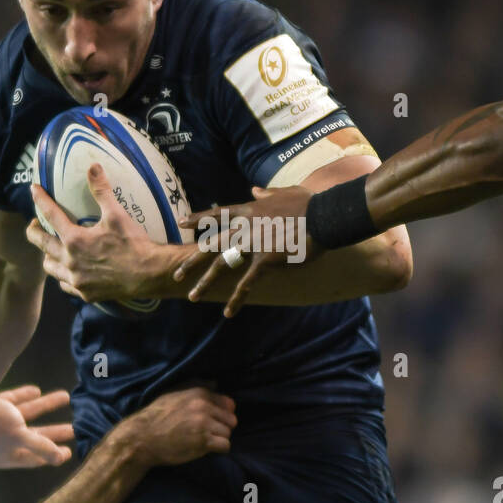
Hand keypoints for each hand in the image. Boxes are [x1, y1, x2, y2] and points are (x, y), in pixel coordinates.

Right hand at [0, 385, 74, 467]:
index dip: (51, 455)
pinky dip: (26, 396)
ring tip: (66, 396)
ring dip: (46, 405)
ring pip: (27, 415)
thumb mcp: (22, 437)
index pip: (32, 459)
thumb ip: (42, 447)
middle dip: (54, 431)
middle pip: (33, 437)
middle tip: (74, 428)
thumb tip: (60, 459)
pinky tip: (37, 391)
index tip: (69, 451)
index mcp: (2, 457)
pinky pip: (13, 401)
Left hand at [26, 164, 165, 303]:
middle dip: (34, 232)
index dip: (40, 200)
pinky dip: (64, 277)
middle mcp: (70, 261)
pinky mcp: (86, 293)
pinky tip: (69, 273)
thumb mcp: (117, 214)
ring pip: (51, 267)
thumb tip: (93, 166)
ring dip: (48, 256)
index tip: (34, 190)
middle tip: (34, 225)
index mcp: (74, 239)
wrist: (148, 274)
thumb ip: (101, 191)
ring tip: (50, 250)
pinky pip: (66, 285)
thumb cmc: (132, 244)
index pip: (50, 215)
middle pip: (42, 244)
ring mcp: (77, 279)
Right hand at [115, 386, 236, 466]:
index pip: (228, 403)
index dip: (221, 414)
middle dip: (221, 427)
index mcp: (199, 392)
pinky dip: (218, 449)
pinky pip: (225, 446)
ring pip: (228, 433)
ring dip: (218, 439)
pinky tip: (205, 448)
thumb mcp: (174, 392)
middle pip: (231, 419)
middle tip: (206, 432)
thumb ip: (197, 385)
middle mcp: (204, 406)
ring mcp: (205, 424)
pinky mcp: (203, 442)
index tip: (210, 421)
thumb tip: (216, 383)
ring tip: (203, 440)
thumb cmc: (156, 415)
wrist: (142, 438)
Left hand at [173, 185, 319, 317]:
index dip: (198, 219)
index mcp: (249, 210)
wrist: (324, 215)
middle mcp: (245, 227)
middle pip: (211, 245)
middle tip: (177, 274)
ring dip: (205, 282)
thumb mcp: (284, 193)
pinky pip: (246, 283)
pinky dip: (236, 299)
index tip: (181, 224)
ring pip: (221, 265)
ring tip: (192, 297)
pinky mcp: (265, 259)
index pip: (217, 214)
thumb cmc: (309, 204)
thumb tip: (255, 190)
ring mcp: (252, 243)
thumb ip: (266, 194)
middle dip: (192, 261)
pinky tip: (228, 312)